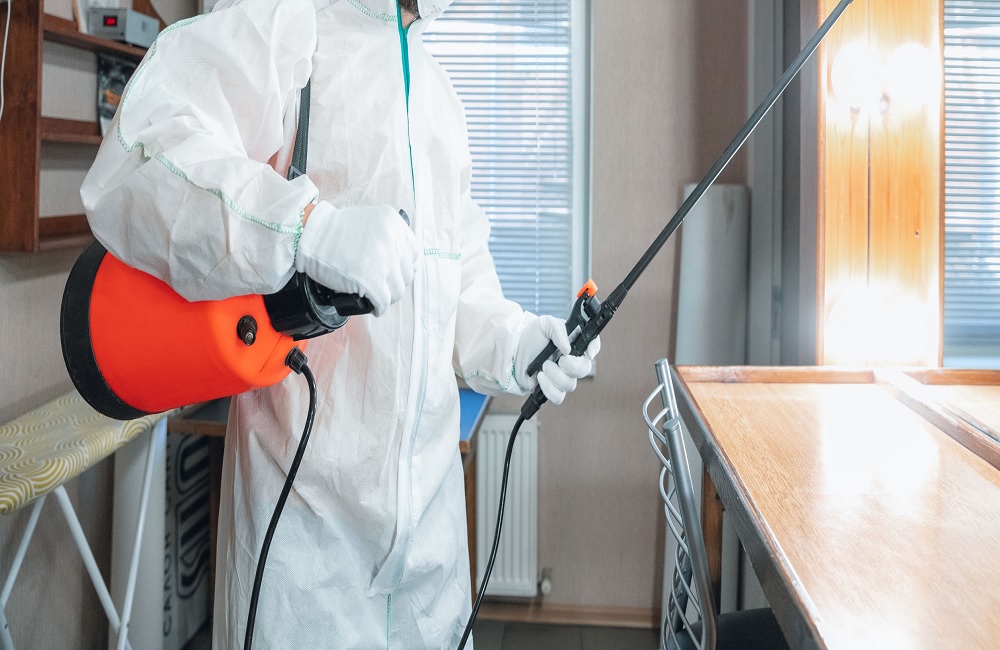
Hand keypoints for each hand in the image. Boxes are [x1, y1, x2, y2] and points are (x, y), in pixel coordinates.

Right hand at [295, 203, 418, 315]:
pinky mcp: (371, 280)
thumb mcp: (370, 223)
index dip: (404, 266)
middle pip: (406, 273)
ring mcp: (383, 260)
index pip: (413, 252)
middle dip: (394, 283)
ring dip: (387, 297)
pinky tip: (374, 307)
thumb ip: (389, 239)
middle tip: (381, 286)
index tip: (395, 273)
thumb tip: (407, 266)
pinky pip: (384, 301)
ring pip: (397, 289)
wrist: (309, 235)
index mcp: (394, 224)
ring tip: (376, 297)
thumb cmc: (333, 231)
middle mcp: (393, 240)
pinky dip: (380, 307)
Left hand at [514, 315, 600, 404]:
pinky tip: (540, 378)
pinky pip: (558, 397)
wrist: (514, 350)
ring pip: (570, 385)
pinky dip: (549, 389)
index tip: (588, 352)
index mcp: (574, 344)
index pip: (592, 345)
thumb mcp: (545, 324)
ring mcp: (563, 377)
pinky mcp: (552, 388)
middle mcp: (572, 361)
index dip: (594, 349)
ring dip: (556, 376)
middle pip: (584, 369)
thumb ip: (558, 330)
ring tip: (543, 366)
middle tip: (560, 360)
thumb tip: (568, 348)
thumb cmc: (532, 336)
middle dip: (573, 366)